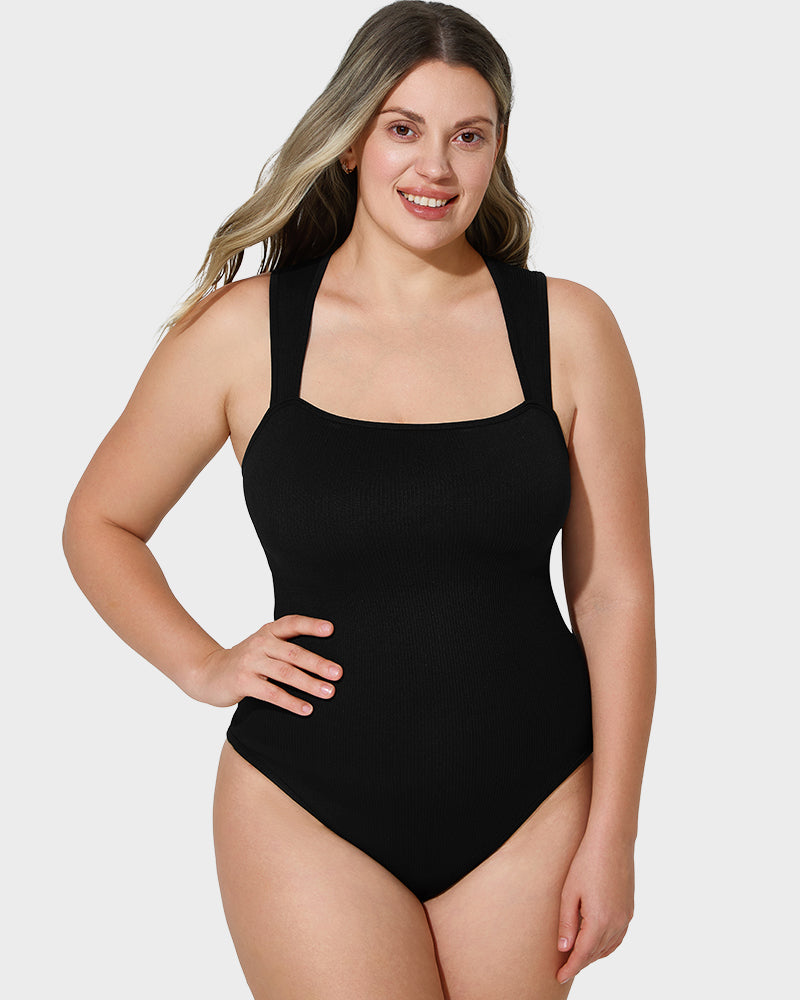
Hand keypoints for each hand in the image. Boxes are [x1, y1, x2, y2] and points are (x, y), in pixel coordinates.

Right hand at [185, 614, 341, 713]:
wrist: (207, 673)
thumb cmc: (245, 662)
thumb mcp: (262, 647)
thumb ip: (284, 647)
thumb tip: (325, 659)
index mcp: (267, 632)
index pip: (292, 623)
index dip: (311, 625)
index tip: (332, 629)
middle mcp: (259, 643)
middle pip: (293, 652)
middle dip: (318, 663)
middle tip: (339, 673)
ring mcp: (250, 662)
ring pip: (285, 673)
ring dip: (309, 683)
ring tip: (329, 692)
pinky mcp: (242, 682)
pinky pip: (272, 693)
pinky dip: (291, 702)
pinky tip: (307, 709)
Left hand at [555, 832, 634, 984]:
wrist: (612, 841)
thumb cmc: (586, 862)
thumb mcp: (569, 893)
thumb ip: (567, 923)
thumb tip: (564, 949)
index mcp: (600, 921)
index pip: (583, 955)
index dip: (570, 968)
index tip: (559, 977)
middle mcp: (616, 923)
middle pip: (596, 953)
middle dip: (580, 962)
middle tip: (564, 968)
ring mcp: (626, 917)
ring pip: (609, 947)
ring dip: (594, 955)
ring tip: (577, 957)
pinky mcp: (630, 910)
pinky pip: (618, 937)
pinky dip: (606, 945)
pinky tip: (596, 943)